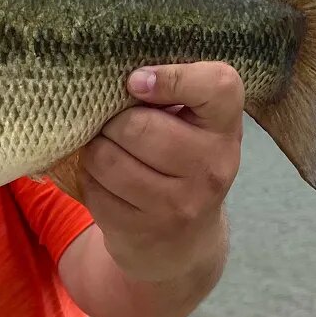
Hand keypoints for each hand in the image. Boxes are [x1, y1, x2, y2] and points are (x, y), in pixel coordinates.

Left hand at [79, 62, 243, 282]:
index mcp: (225, 127)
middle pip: (137, 126)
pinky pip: (94, 188)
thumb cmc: (182, 163)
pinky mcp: (142, 230)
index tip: (136, 82)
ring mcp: (179, 204)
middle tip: (115, 127)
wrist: (183, 243)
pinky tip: (106, 181)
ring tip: (108, 151)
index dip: (172, 77)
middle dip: (113, 122)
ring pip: (107, 157)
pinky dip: (90, 178)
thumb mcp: (194, 125)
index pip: (217, 85)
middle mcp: (212, 166)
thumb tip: (116, 74)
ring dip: (96, 150)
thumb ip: (172, 92)